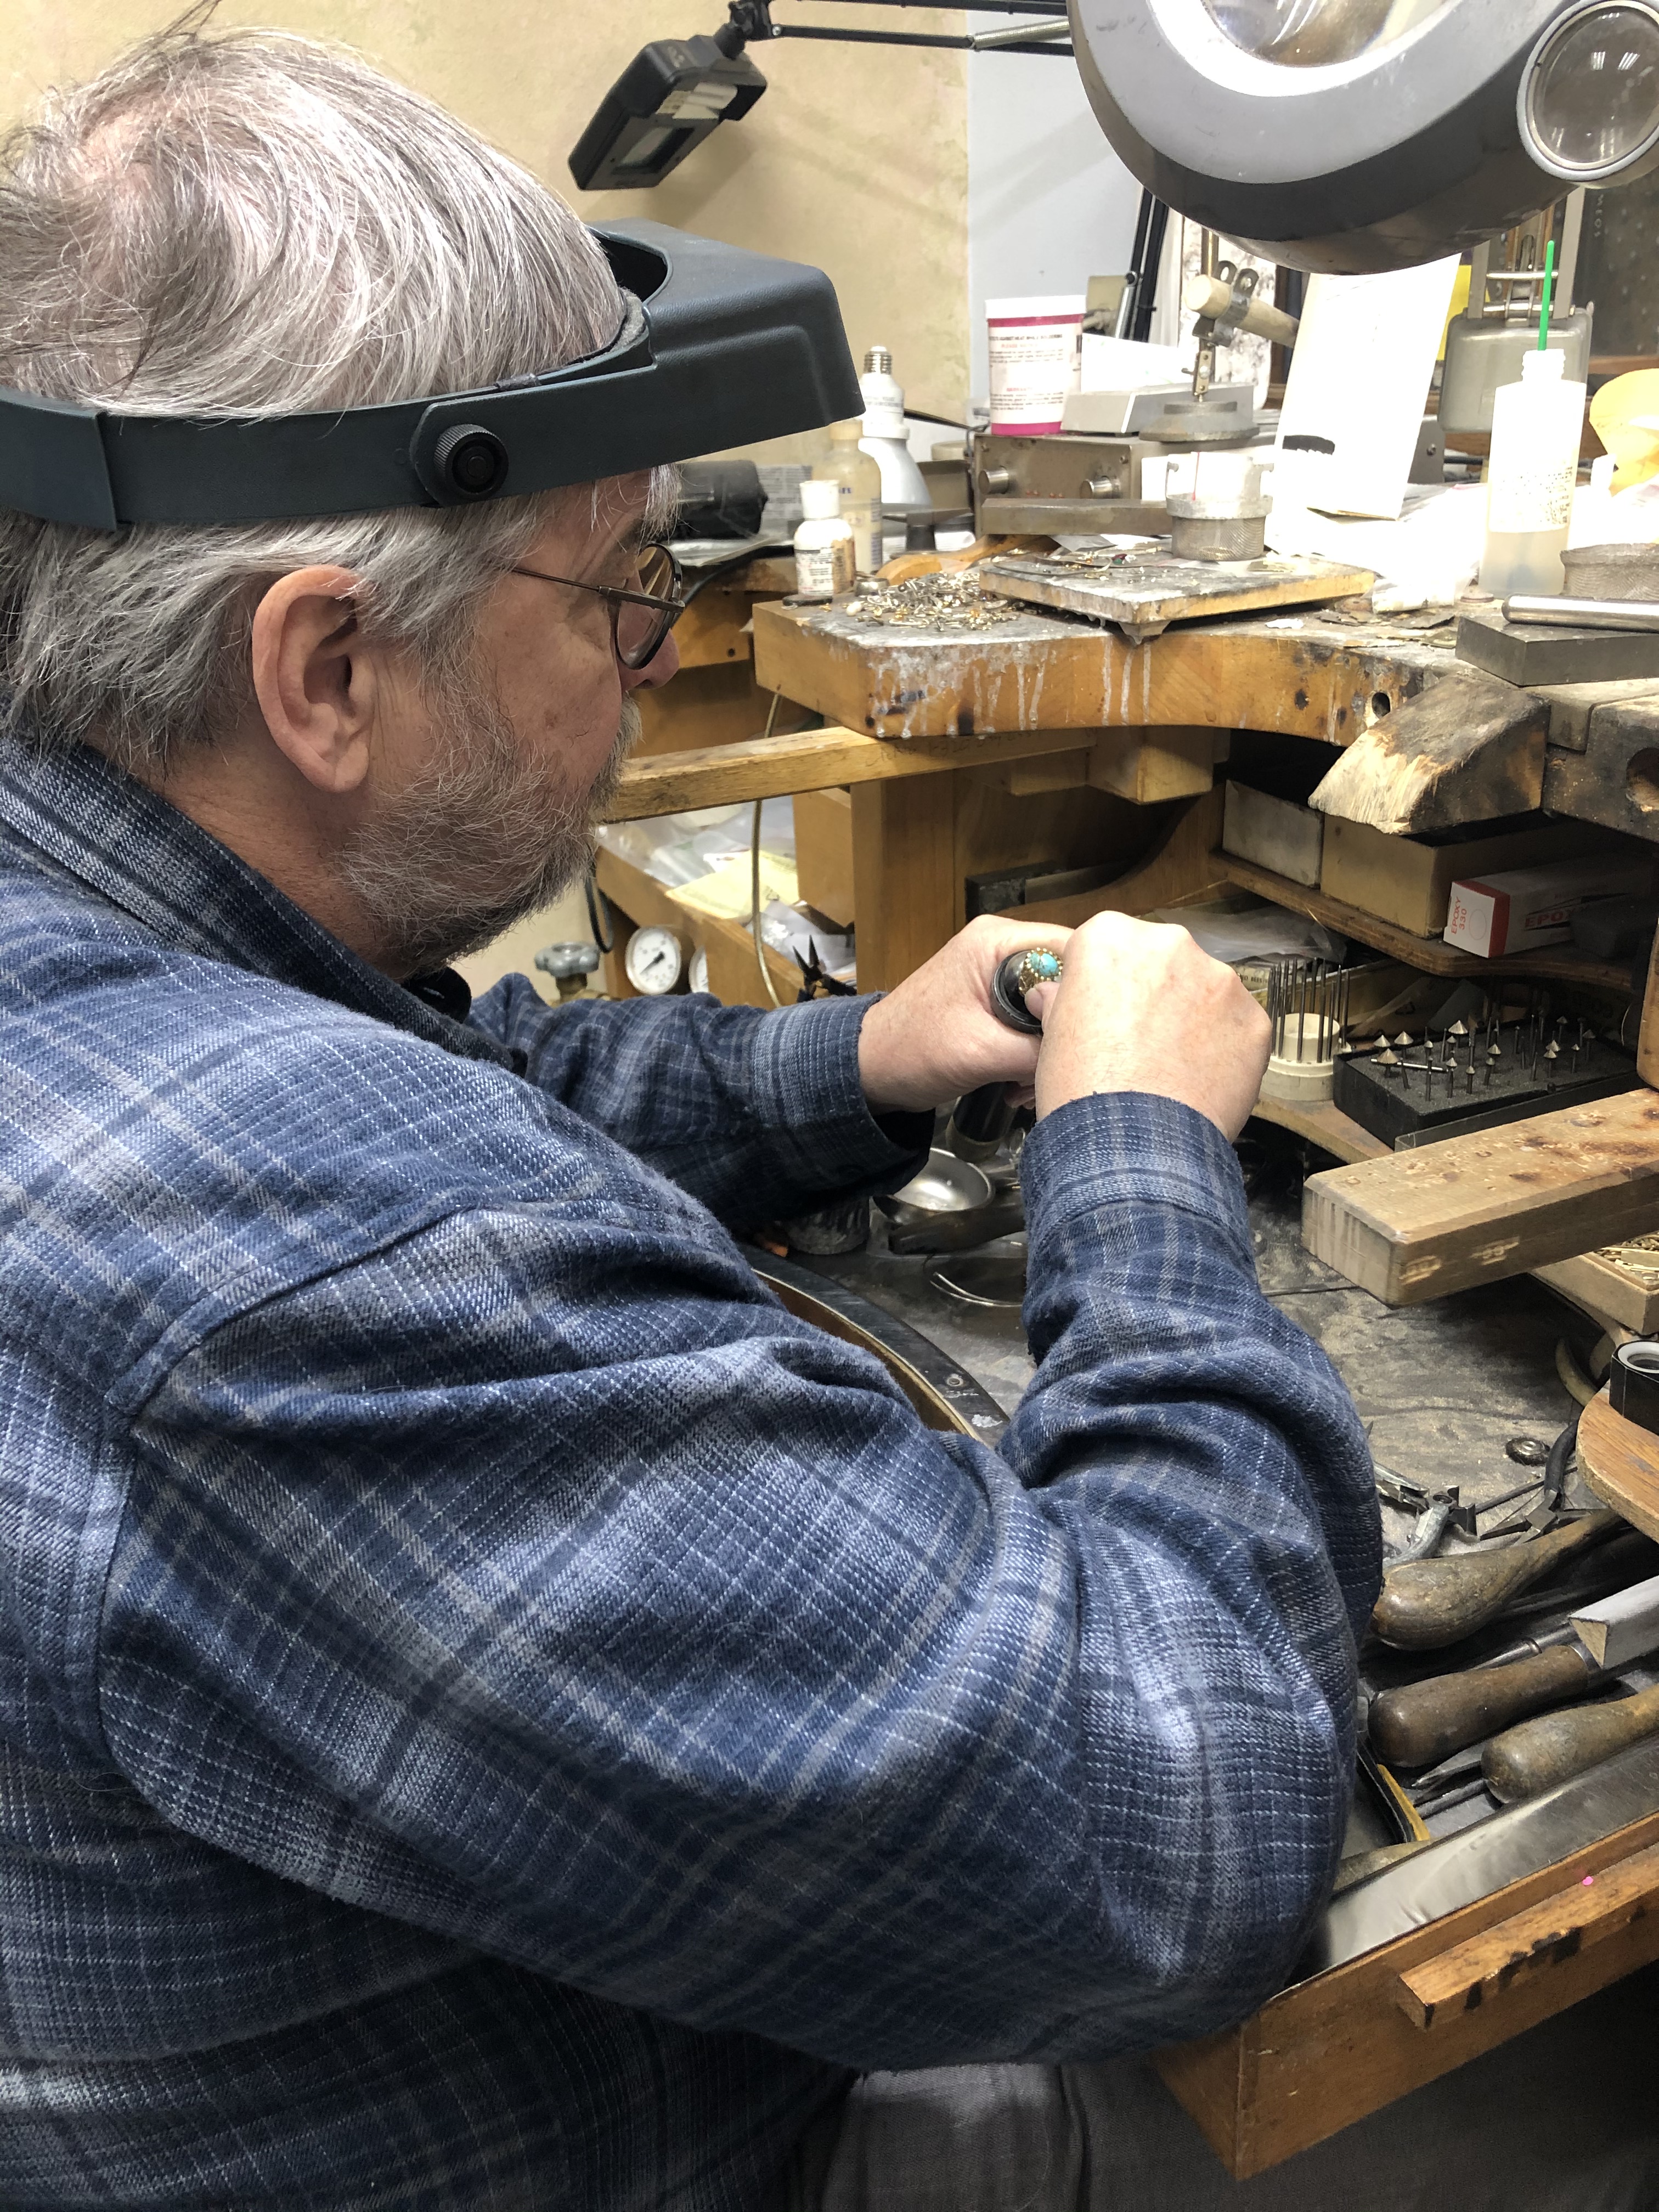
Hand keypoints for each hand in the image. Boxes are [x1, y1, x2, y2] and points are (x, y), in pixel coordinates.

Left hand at [858, 916, 1072, 1113]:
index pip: (1073, 949)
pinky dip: (1031, 1055)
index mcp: (996, 941)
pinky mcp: (994, 1001)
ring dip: (1047, 1051)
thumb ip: (1039, 1049)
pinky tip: (1018, 1084)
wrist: (871, 1070)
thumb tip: (1085, 1055)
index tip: (1093, 1033)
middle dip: (1065, 1030)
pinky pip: (1032, 1022)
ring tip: (1026, 1087)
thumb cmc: (911, 1051)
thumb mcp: (983, 1053)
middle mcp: (1001, 947)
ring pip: (1051, 1008)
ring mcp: (997, 975)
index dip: (1090, 992)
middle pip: (1065, 981)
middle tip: (1054, 1069)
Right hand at [1027, 910, 1269, 1140]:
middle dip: (1152, 993)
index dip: (1099, 982)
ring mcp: (1219, 980)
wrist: (1133, 1147)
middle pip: (1160, 962)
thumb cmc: (1084, 1091)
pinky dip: (1222, 1048)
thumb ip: (1060, 1001)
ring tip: (1169, 1067)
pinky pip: (1235, 1026)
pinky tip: (1198, 1079)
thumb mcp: (1051, 1036)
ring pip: (1203, 991)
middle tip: (1136, 1042)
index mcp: (1110, 938)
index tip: (1099, 1009)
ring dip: (1190, 1018)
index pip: (1103, 945)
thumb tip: (1056, 995)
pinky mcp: (1254, 1019)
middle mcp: (1170, 945)